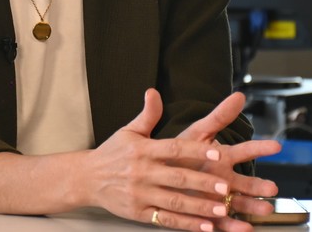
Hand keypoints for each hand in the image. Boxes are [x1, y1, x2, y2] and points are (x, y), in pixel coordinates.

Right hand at [86, 89, 241, 231]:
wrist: (86, 178)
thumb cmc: (112, 152)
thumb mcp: (128, 131)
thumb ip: (147, 115)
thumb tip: (153, 92)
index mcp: (142, 149)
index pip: (173, 149)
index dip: (196, 151)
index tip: (218, 152)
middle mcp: (141, 172)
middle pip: (177, 177)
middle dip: (202, 182)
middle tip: (225, 186)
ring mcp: (139, 194)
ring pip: (174, 201)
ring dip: (198, 206)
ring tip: (221, 208)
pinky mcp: (138, 212)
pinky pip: (166, 219)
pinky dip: (186, 224)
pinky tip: (205, 226)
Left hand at [177, 91, 281, 231]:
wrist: (164, 173)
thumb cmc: (182, 151)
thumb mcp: (198, 132)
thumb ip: (218, 116)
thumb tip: (238, 95)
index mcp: (223, 157)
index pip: (245, 150)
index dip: (259, 147)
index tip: (275, 145)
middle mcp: (225, 178)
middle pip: (246, 182)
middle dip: (259, 185)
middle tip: (272, 188)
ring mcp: (219, 197)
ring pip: (240, 203)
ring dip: (253, 206)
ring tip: (265, 209)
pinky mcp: (210, 214)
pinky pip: (223, 222)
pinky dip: (234, 226)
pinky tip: (245, 229)